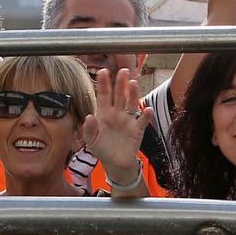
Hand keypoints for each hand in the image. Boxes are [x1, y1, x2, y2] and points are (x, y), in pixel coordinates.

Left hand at [80, 66, 148, 182]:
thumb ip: (89, 129)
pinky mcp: (137, 130)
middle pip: (120, 95)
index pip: (104, 95)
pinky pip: (142, 121)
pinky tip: (147, 109)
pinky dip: (146, 115)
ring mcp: (128, 121)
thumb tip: (89, 117)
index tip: (103, 72)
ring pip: (131, 104)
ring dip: (133, 94)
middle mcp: (117, 113)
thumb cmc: (102, 148)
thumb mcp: (90, 141)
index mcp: (104, 113)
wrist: (115, 163)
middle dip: (120, 83)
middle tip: (123, 71)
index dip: (104, 84)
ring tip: (133, 84)